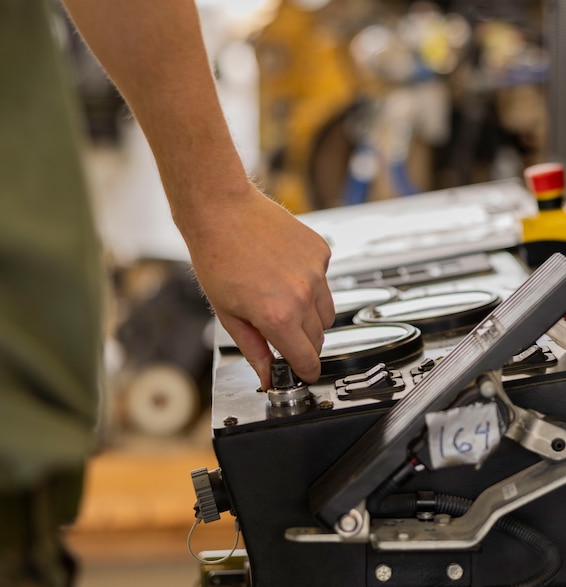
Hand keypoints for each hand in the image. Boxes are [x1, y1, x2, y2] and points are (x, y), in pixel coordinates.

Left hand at [179, 185, 334, 389]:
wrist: (222, 210)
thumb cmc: (217, 257)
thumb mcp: (228, 313)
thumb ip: (253, 348)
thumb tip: (267, 375)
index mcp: (278, 316)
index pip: (306, 357)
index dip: (307, 371)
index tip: (306, 374)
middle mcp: (303, 295)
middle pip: (319, 337)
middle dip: (304, 343)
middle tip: (283, 335)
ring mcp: (316, 272)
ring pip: (327, 311)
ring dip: (312, 316)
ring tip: (283, 301)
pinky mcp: (321, 252)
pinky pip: (324, 280)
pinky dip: (311, 284)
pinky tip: (285, 272)